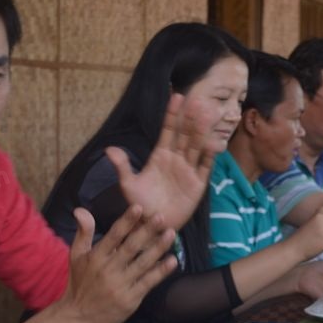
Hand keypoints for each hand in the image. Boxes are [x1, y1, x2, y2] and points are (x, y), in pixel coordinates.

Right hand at [58, 205, 177, 322]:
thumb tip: (81, 209)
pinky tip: (172, 261)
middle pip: (131, 247)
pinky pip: (148, 282)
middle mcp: (108, 270)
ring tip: (171, 234)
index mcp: (96, 257)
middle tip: (161, 217)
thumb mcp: (76, 256)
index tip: (139, 208)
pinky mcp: (130, 299)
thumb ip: (83, 232)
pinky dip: (161, 271)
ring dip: (158, 248)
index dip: (126, 221)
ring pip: (142, 263)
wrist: (77, 318)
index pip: (113, 235)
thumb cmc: (79, 284)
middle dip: (146, 231)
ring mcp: (120, 285)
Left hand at [108, 93, 213, 230]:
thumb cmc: (140, 206)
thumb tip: (109, 149)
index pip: (168, 130)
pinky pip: (204, 167)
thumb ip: (122, 167)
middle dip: (190, 118)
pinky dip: (209, 156)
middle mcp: (176, 160)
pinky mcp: (197, 184)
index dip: (172, 114)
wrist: (153, 226)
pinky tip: (213, 143)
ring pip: (196, 146)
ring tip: (207, 114)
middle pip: (185, 135)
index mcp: (160, 156)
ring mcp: (188, 171)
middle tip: (197, 100)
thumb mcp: (129, 186)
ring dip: (201, 131)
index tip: (177, 96)